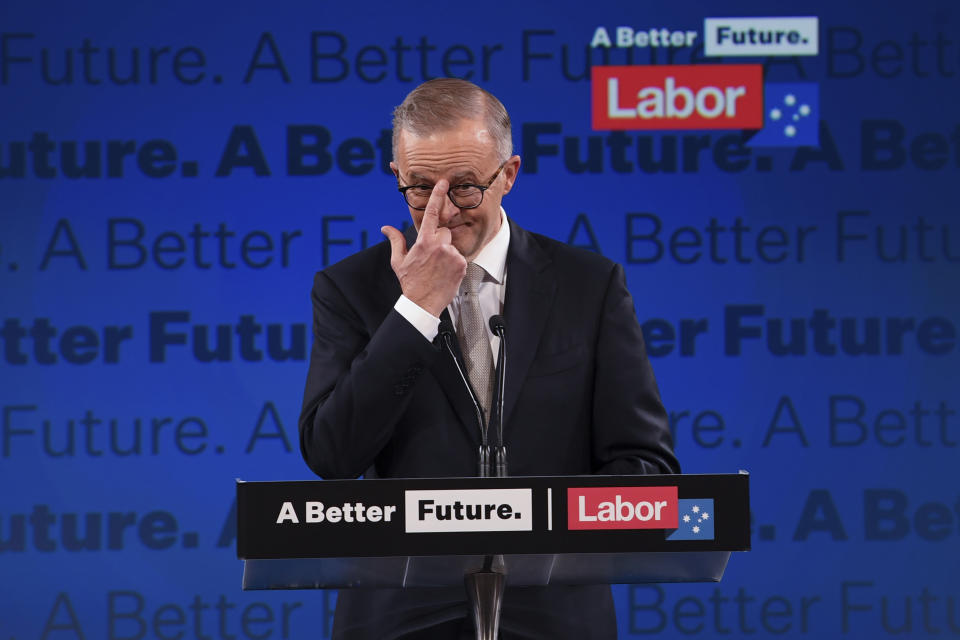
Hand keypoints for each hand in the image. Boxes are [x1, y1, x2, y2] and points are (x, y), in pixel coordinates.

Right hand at [381, 179, 466, 316]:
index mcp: (423, 241)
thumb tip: (385, 228)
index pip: (431, 213)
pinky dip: (454, 263)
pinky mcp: (461, 263)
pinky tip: (445, 273)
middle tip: (431, 257)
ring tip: (437, 268)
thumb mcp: (399, 261)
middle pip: (444, 232)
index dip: (437, 196)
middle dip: (439, 240)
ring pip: (451, 245)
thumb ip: (395, 240)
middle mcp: (439, 245)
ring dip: (446, 253)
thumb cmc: (410, 281)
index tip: (443, 183)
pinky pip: (459, 257)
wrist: (423, 303)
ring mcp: (452, 254)